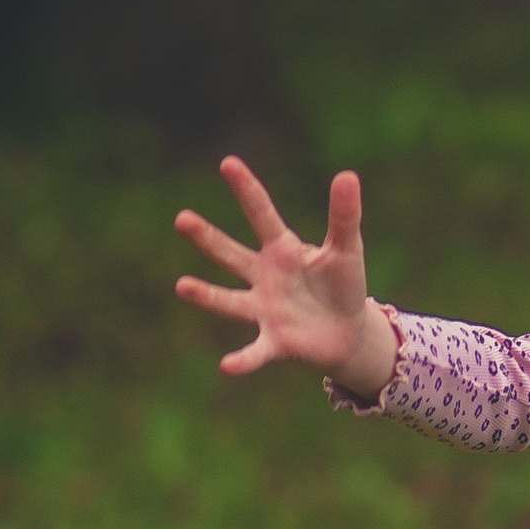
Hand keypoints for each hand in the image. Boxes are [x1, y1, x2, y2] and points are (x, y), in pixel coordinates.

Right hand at [172, 158, 397, 396]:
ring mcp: (264, 309)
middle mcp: (264, 276)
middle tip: (181, 219)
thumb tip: (347, 175)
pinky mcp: (273, 341)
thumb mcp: (348, 249)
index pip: (262, 213)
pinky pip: (254, 352)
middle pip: (231, 254)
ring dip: (206, 295)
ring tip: (182, 286)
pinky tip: (226, 366)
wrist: (348, 332)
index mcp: (282, 249)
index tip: (228, 162)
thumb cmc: (343, 285)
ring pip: (229, 300)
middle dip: (207, 238)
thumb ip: (345, 216)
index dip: (246, 189)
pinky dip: (242, 360)